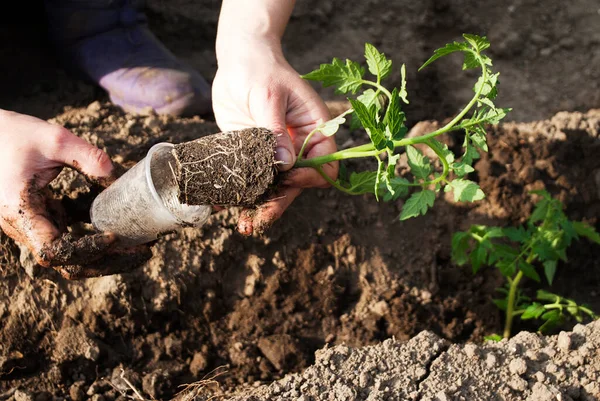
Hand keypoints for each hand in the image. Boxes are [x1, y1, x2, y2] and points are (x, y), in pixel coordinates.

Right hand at [0, 110, 151, 278]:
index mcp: (20, 211)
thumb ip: (85, 155)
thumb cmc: (14, 134)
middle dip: (108, 261)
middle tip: (144, 250)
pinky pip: (74, 237)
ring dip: (107, 255)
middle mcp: (25, 227)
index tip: (113, 236)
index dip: (85, 250)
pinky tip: (128, 228)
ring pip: (73, 256)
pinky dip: (100, 237)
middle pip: (69, 262)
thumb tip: (116, 174)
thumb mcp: (52, 138)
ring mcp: (36, 225)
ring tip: (142, 245)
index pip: (54, 250)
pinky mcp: (47, 218)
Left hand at [212, 39, 337, 234]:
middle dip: (278, 204)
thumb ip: (276, 130)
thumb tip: (284, 164)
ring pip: (272, 187)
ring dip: (258, 206)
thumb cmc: (260, 69)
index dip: (308, 177)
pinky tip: (222, 205)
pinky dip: (238, 193)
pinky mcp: (252, 154)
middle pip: (296, 185)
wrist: (238, 61)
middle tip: (257, 222)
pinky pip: (249, 178)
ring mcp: (274, 152)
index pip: (324, 165)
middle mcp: (298, 146)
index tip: (286, 178)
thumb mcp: (269, 95)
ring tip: (242, 224)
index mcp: (315, 130)